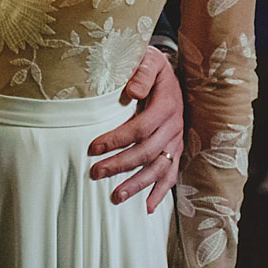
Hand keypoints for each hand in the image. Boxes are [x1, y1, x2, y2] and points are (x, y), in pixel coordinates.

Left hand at [87, 44, 183, 210]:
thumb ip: (142, 73)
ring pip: (158, 168)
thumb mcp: (149, 60)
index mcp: (165, 106)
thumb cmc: (152, 66)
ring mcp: (175, 141)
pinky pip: (171, 174)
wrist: (171, 73)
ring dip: (137, 185)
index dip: (116, 139)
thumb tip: (132, 92)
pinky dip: (160, 192)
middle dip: (120, 165)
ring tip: (116, 197)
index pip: (139, 128)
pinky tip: (148, 208)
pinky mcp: (175, 150)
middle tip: (95, 173)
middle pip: (146, 152)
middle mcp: (173, 127)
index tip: (92, 147)